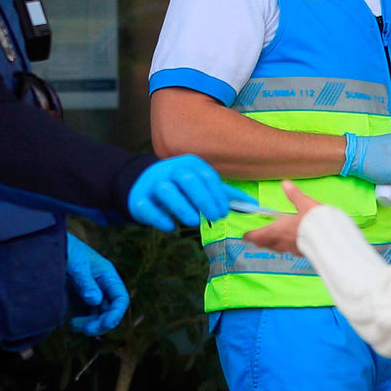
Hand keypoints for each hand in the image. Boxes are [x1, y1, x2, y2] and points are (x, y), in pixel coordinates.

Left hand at [65, 234, 128, 335]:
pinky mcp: (77, 300)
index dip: (116, 313)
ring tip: (74, 325)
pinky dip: (82, 323)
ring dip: (91, 325)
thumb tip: (95, 301)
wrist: (45, 246)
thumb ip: (85, 282)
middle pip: (110, 311)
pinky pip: (85, 316)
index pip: (120, 298)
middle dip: (101, 322)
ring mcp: (89, 294)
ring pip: (98, 316)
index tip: (106, 323)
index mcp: (107, 276)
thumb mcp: (76, 264)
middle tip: (87, 329)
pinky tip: (72, 323)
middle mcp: (101, 287)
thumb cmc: (66, 250)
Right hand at [128, 155, 253, 230]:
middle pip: (188, 180)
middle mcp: (171, 169)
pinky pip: (147, 206)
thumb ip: (224, 194)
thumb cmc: (181, 187)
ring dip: (182, 207)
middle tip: (215, 216)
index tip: (225, 211)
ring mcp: (153, 182)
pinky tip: (171, 226)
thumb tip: (252, 204)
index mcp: (190, 164)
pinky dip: (160, 217)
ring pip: (167, 191)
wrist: (144, 185)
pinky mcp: (138, 198)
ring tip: (194, 221)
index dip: (217, 194)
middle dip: (203, 199)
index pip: (206, 176)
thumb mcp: (202, 185)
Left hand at [243, 180, 322, 254]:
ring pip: (277, 248)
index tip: (245, 235)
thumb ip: (294, 195)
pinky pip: (289, 250)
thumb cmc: (315, 223)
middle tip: (256, 238)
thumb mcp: (305, 204)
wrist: (331, 240)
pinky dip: (286, 246)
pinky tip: (292, 242)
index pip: (258, 236)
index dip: (250, 236)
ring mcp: (292, 249)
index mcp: (278, 230)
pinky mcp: (302, 253)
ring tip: (272, 240)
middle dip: (260, 241)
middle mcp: (282, 241)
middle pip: (266, 244)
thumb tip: (285, 184)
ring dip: (272, 244)